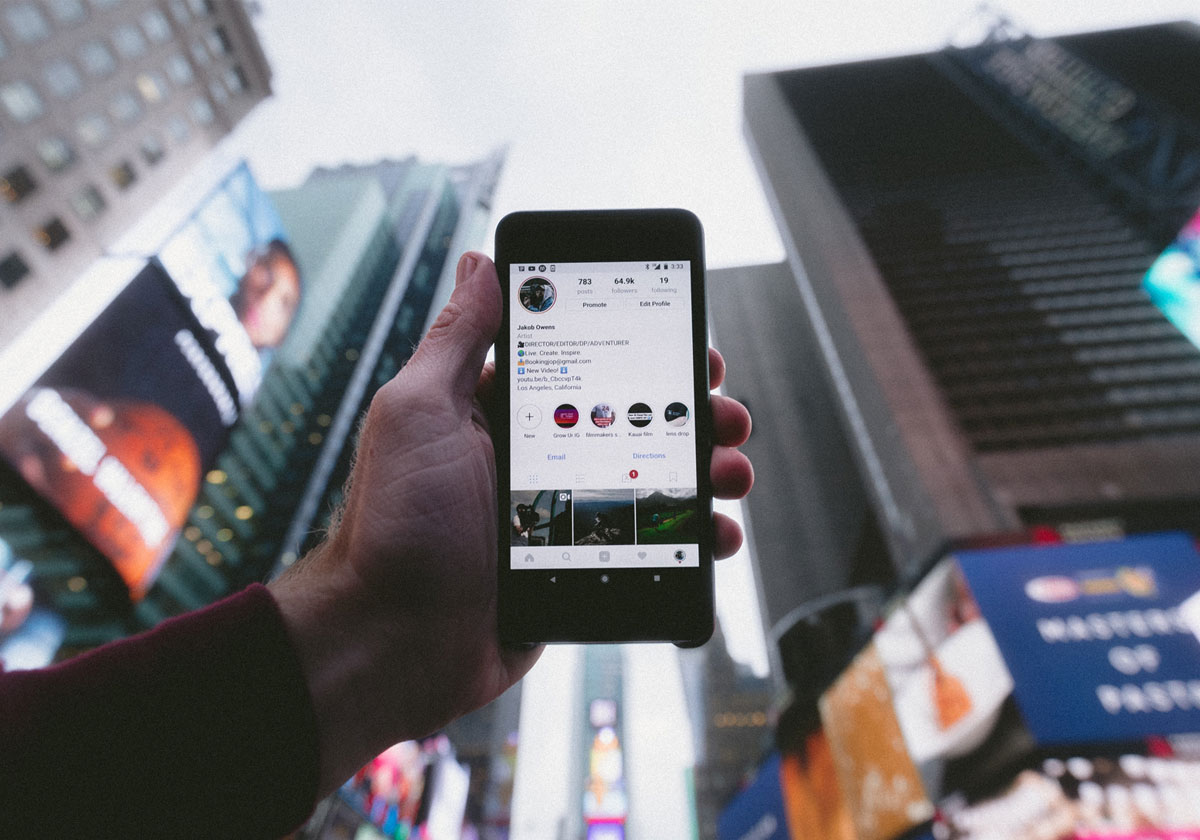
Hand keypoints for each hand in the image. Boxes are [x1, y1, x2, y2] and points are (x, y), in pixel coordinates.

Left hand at [270, 252, 752, 796]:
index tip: (689, 343)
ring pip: (654, 482)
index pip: (589, 366)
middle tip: (726, 412)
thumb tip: (481, 262)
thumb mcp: (420, 412)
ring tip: (732, 472)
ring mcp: (564, 517)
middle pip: (635, 422)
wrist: (392, 643)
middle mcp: (538, 459)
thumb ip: (457, 338)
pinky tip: (716, 534)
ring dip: (705, 470)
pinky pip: (651, 546)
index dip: (645, 351)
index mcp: (501, 414)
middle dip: (691, 411)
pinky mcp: (581, 569)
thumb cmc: (395, 524)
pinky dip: (691, 540)